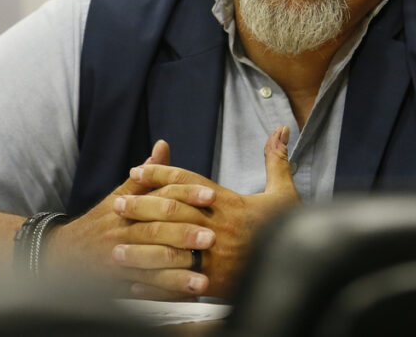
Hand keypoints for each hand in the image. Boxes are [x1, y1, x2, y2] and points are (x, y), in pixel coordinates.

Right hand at [46, 140, 217, 298]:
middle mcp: (123, 234)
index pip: (159, 197)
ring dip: (179, 274)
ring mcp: (120, 262)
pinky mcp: (119, 286)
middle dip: (185, 234)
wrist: (64, 256)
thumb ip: (146, 175)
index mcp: (127, 209)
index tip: (211, 195)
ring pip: (151, 266)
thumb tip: (163, 146)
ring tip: (204, 279)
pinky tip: (188, 298)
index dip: (186, 195)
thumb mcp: (118, 195)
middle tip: (212, 237)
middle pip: (155, 232)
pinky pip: (146, 293)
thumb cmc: (100, 223)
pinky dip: (167, 296)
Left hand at [115, 125, 298, 297]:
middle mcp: (218, 228)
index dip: (160, 175)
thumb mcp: (285, 193)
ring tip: (117, 248)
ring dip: (141, 250)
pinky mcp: (214, 285)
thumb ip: (276, 160)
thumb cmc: (289, 229)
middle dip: (141, 209)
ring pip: (169, 249)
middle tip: (116, 205)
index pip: (188, 183)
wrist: (299, 268)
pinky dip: (154, 286)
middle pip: (172, 213)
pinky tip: (134, 284)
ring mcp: (214, 258)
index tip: (137, 171)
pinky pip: (177, 284)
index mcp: (230, 204)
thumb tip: (281, 129)